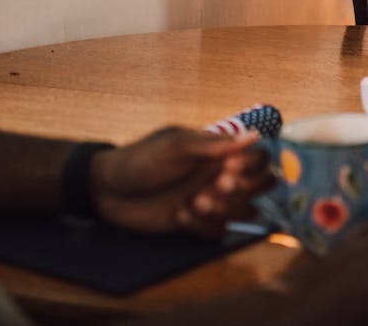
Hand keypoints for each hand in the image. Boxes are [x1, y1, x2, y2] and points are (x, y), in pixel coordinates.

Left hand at [90, 127, 273, 236]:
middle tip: (215, 185)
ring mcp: (210, 202)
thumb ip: (215, 143)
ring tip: (194, 203)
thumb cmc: (142, 159)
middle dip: (244, 189)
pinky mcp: (195, 225)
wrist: (108, 189)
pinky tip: (177, 216)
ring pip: (243, 212)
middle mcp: (220, 177)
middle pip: (260, 187)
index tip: (229, 166)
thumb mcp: (176, 145)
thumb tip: (253, 135)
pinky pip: (217, 232)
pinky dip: (201, 227)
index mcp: (219, 153)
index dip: (253, 165)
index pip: (260, 158)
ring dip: (225, 209)